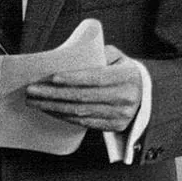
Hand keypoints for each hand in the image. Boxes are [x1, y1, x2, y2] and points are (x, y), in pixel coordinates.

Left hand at [24, 45, 142, 131]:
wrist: (149, 97)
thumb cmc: (126, 73)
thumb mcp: (120, 58)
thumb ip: (101, 53)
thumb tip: (73, 55)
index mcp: (126, 77)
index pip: (96, 78)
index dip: (73, 79)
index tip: (52, 78)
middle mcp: (123, 98)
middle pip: (82, 98)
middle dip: (53, 94)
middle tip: (32, 90)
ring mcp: (119, 115)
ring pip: (80, 112)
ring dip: (53, 107)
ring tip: (34, 101)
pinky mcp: (113, 127)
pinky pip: (83, 123)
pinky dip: (63, 116)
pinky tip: (49, 110)